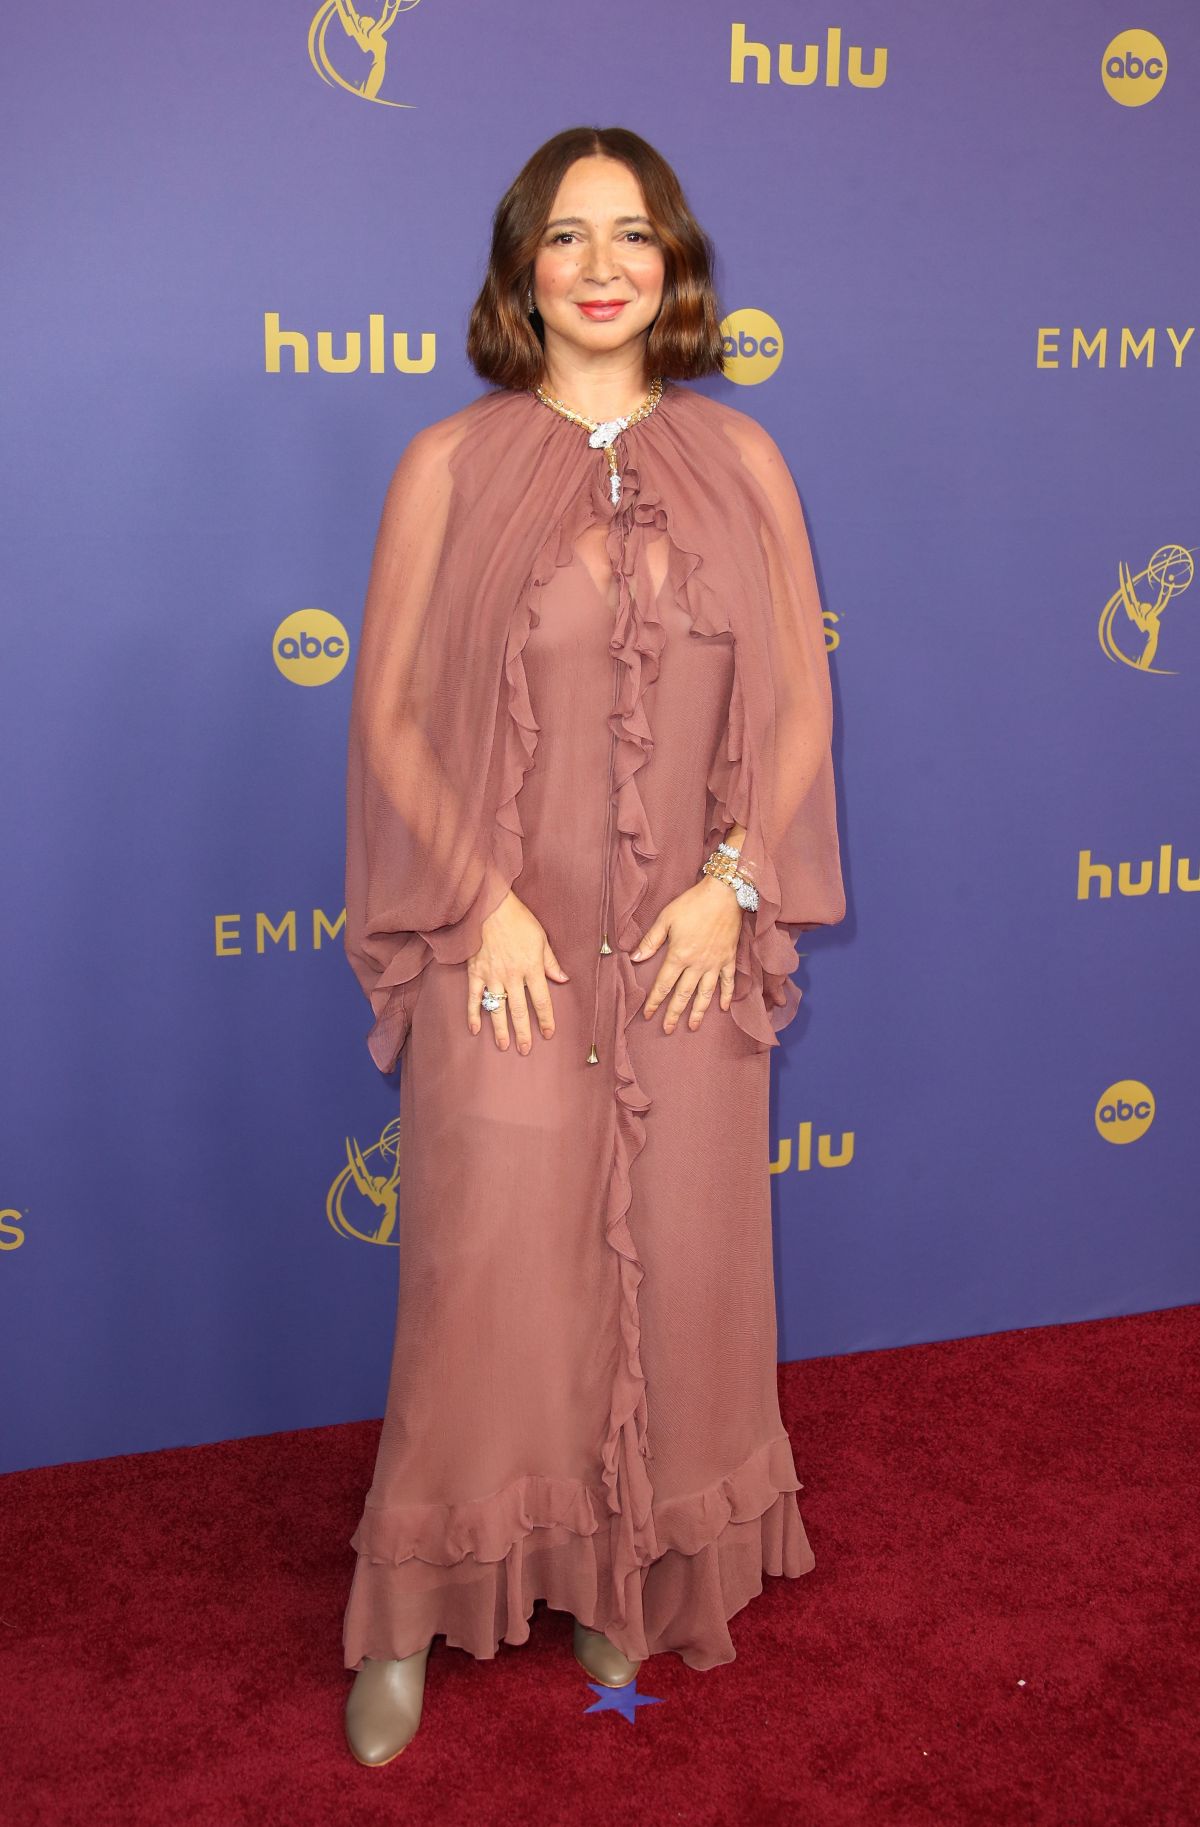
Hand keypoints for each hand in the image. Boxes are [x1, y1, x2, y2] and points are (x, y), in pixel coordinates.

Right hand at [467, 889, 569, 1053]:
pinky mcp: (475, 973)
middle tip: (525, 1050)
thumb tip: (563, 979)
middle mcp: (512, 976)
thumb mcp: (541, 939)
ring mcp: (492, 976)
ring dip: (500, 1030)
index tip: (548, 1034)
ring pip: (497, 1009)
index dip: (546, 1019)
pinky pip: (474, 998)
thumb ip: (551, 962)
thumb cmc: (518, 920)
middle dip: (523, 1032)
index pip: (541, 1000)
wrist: (489, 907)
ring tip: (504, 1045)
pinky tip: (475, 1029)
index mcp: (532, 968)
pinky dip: (474, 1014)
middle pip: (519, 1011)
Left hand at [631, 877, 741, 1032]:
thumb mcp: (666, 918)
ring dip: (698, 1012)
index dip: (654, 1002)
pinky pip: (727, 982)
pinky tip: (723, 1008)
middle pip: (683, 995)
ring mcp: (714, 964)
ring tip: (693, 1026)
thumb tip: (635, 958)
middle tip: (667, 1029)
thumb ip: (650, 941)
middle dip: (674, 1014)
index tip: (647, 1014)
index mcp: (678, 956)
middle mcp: (697, 965)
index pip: (663, 985)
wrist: (724, 894)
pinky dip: (725, 996)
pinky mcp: (728, 959)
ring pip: (705, 994)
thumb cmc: (692, 904)